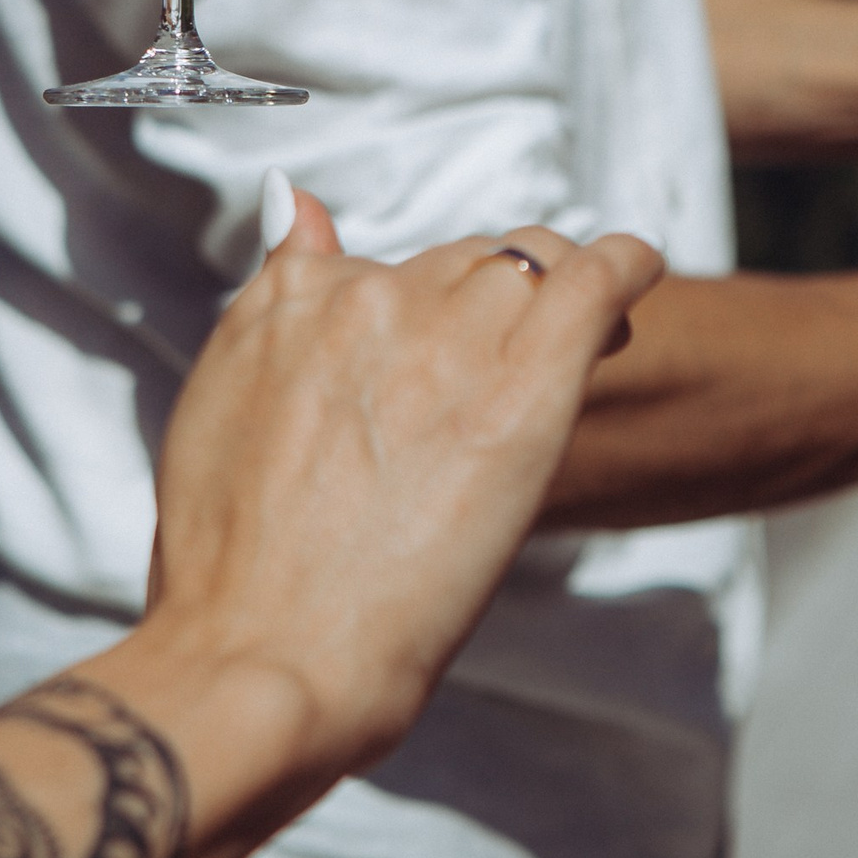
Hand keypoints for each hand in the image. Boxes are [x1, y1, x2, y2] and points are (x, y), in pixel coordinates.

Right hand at [140, 193, 663, 777]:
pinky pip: (594, 279)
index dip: (432, 306)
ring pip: (531, 268)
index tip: (451, 346)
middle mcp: (366, 298)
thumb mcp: (221, 408)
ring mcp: (445, 337)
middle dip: (495, 309)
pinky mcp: (522, 386)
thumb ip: (272, 307)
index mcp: (289, 303)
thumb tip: (295, 203)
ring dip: (559, 296)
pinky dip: (625, 266)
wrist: (263, 655)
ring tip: (585, 341)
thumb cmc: (230, 573)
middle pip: (464, 266)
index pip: (387, 266)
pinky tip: (637, 274)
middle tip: (514, 370)